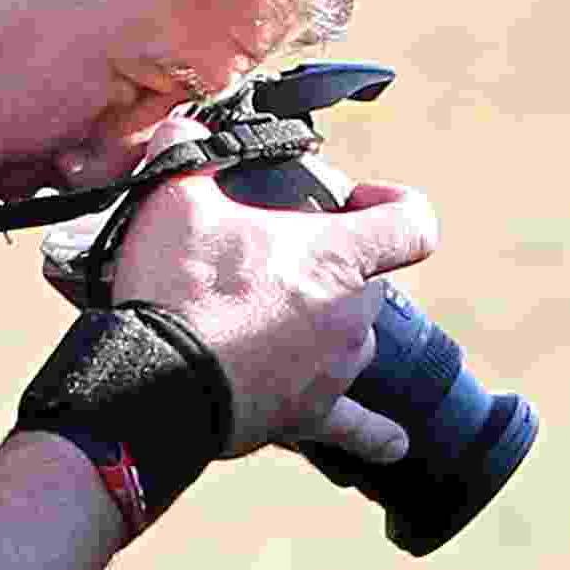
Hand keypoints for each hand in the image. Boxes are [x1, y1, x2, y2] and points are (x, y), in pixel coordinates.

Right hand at [109, 168, 438, 470]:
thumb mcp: (174, 200)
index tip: (361, 203)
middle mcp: (352, 314)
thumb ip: (188, 152)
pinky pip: (359, 429)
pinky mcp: (313, 417)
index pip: (413, 222)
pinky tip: (395, 443)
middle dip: (333, 272)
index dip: (395, 204)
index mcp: (337, 255)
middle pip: (369, 284)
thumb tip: (180, 126)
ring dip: (327, 331)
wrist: (156, 382)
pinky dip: (376, 435)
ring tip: (273, 326)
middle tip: (279, 267)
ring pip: (353, 342)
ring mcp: (337, 370)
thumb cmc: (175, 287)